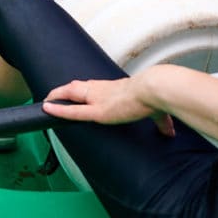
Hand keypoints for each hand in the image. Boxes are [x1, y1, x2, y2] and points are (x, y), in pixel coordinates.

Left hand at [43, 75, 174, 137]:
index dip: (84, 88)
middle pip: (78, 86)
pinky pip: (73, 111)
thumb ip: (162, 121)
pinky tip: (46, 108)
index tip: (77, 90)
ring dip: (57, 96)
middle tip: (53, 95)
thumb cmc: (157, 96)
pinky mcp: (97, 111)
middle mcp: (103, 90)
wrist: (155, 89)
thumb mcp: (158, 110)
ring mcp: (98, 99)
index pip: (94, 86)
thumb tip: (170, 132)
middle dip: (64, 90)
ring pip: (71, 94)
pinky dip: (58, 110)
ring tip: (46, 101)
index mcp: (116, 88)